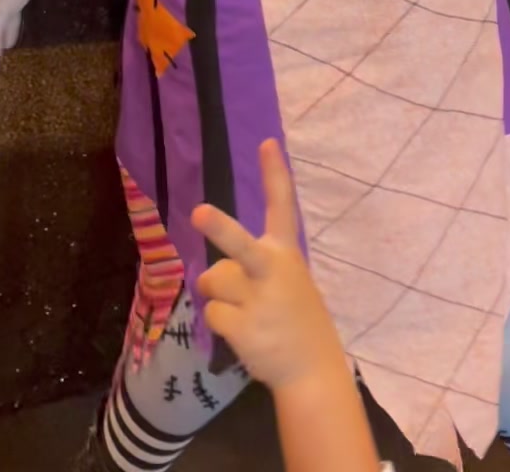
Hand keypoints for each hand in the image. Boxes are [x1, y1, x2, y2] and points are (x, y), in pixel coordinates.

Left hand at [192, 141, 342, 392]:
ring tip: (242, 310)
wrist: (311, 367)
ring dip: (218, 295)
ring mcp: (259, 302)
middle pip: (239, 245)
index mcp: (285, 254)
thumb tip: (209, 275)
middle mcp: (272, 272)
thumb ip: (253, 269)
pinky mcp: (245, 329)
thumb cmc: (293, 316)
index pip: (281, 206)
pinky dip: (221, 323)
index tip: (266, 142)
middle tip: (198, 213)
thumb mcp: (286, 281)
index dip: (274, 173)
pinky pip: (213, 314)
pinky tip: (244, 332)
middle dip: (218, 228)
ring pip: (212, 280)